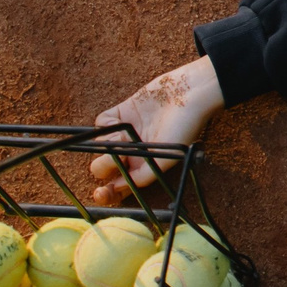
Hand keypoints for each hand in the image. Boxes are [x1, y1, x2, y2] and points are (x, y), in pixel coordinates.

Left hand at [86, 57, 224, 204]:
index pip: (118, 187)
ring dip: (110, 142)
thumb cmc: (183, 127)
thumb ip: (142, 177)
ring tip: (130, 135)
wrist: (188, 93)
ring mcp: (124, 134)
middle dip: (106, 164)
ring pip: (98, 146)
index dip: (106, 194)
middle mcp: (131, 152)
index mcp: (143, 167)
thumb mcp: (166, 159)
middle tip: (123, 154)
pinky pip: (101, 124)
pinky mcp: (120, 114)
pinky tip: (123, 121)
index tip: (100, 193)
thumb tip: (115, 187)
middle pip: (103, 167)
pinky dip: (108, 124)